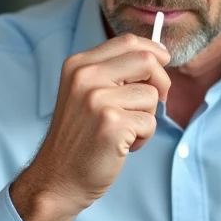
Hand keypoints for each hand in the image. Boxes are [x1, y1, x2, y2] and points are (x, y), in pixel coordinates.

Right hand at [11, 33, 170, 220]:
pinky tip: (121, 145)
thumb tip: (156, 57)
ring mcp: (97, 100)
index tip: (163, 63)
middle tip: (153, 102)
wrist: (57, 178)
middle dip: (161, 82)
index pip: (127, 41)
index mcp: (78, 65)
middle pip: (147, 61)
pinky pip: (150, 122)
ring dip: (147, 117)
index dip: (153, 50)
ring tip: (123, 131)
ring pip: (152, 95)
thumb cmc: (79, 138)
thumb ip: (112, 73)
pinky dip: (143, 137)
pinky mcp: (112, 124)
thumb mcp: (85, 94)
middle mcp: (85, 77)